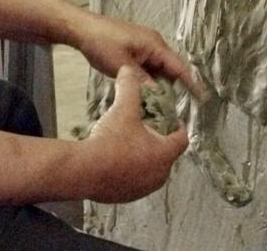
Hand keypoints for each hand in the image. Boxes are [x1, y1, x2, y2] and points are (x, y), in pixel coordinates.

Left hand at [67, 9, 204, 100]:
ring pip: (159, 69)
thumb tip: (158, 96)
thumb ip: (142, 82)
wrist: (81, 29)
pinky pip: (149, 66)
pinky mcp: (135, 49)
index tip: (203, 99)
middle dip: (176, 88)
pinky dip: (151, 80)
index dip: (191, 83)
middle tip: (180, 110)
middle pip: (171, 69)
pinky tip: (148, 95)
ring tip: (165, 107)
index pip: (179, 67)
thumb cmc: (101, 43)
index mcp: (155, 45)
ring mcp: (144, 45)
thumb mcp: (122, 66)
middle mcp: (154, 44)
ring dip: (161, 85)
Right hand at [80, 66, 188, 202]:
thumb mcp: (123, 108)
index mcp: (164, 154)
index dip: (177, 125)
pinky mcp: (127, 196)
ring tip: (128, 139)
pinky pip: (134, 179)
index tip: (170, 118)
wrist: (85, 170)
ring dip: (143, 155)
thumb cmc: (110, 141)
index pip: (182, 138)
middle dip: (158, 139)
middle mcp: (159, 175)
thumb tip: (127, 71)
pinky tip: (115, 156)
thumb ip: (129, 87)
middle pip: (166, 154)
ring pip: (150, 168)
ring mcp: (143, 188)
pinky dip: (130, 168)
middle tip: (145, 126)